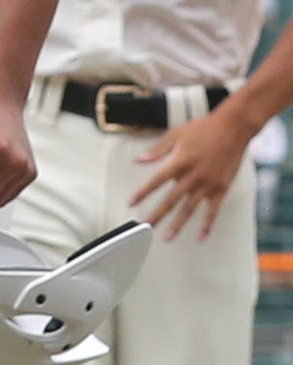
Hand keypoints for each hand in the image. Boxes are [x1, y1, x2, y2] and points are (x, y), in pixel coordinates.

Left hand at [132, 102, 258, 241]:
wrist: (234, 128)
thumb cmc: (204, 128)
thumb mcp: (176, 134)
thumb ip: (157, 149)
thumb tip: (139, 159)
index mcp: (179, 162)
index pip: (156, 181)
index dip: (142, 192)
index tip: (130, 203)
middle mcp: (193, 175)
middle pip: (171, 199)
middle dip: (157, 214)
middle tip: (145, 227)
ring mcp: (208, 184)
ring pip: (190, 208)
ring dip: (178, 224)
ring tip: (167, 237)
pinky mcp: (221, 188)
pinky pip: (213, 210)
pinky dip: (207, 224)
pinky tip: (200, 236)